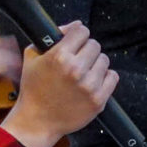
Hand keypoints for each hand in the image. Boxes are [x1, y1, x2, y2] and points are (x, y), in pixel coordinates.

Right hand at [1, 22, 116, 146]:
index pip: (82, 31)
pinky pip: (113, 77)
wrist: (37, 121)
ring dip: (95, 64)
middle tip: (78, 60)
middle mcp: (75, 70)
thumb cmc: (33, 90)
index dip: (78, 35)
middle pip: (95, 45)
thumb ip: (54, 37)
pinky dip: (105, 78)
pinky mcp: (98, 100)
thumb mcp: (33, 57)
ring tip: (83, 73)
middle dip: (86, 50)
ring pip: (104, 60)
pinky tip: (92, 82)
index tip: (76, 42)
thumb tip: (75, 25)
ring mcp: (89, 86)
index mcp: (59, 57)